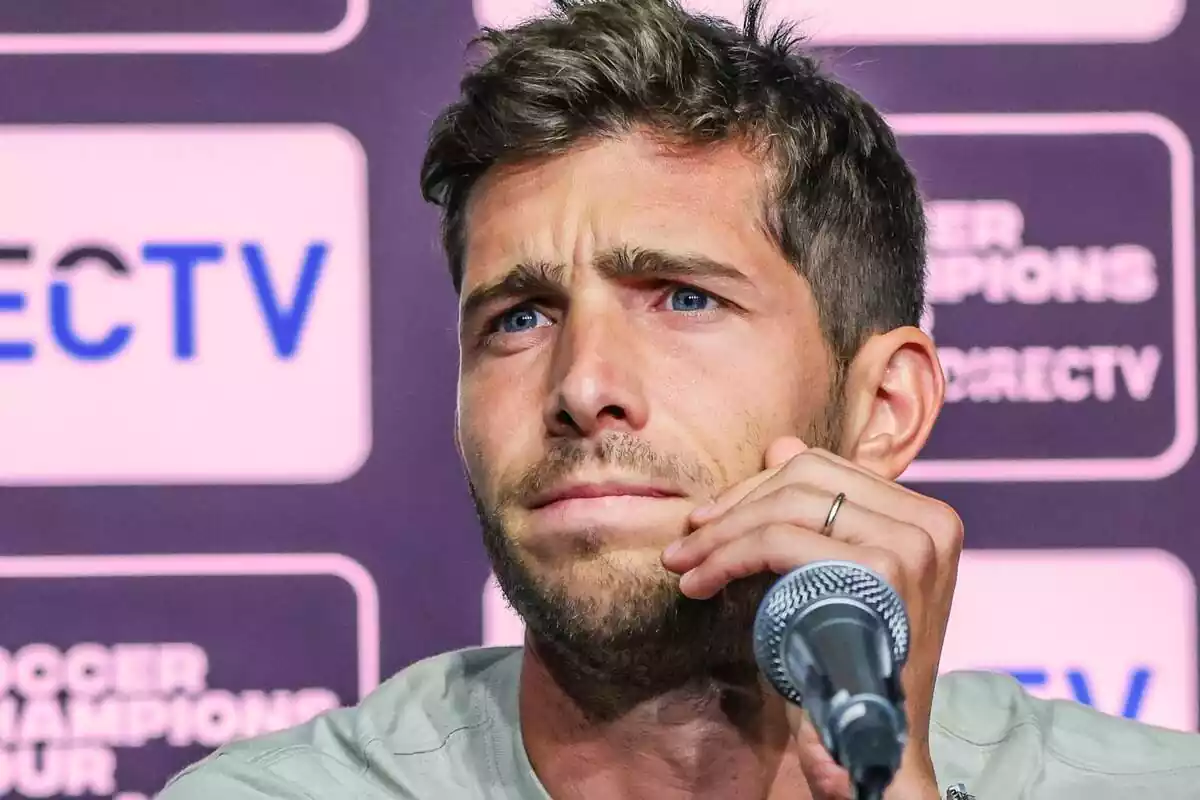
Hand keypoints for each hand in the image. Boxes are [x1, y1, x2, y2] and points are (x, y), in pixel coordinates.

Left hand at [660, 436, 962, 799]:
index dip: (755, 487)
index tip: (708, 521)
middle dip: (733, 507)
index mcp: (927, 516)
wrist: (879, 747)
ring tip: (686, 567)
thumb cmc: (851, 662)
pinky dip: (728, 557)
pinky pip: (780, 541)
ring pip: (786, 503)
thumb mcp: (836, 574)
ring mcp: (911, 544)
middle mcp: (930, 521)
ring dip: (722, 535)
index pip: (822, 466)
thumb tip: (778, 443)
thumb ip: (815, 509)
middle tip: (685, 548)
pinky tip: (700, 585)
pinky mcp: (882, 571)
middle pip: (803, 475)